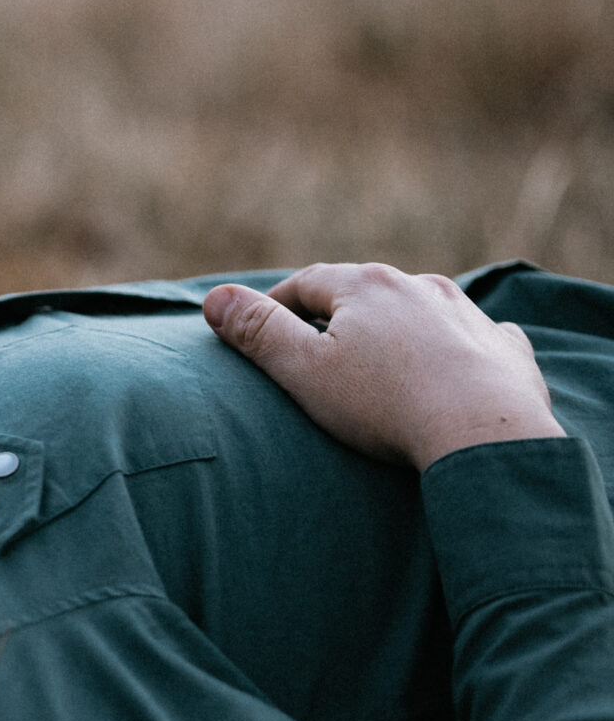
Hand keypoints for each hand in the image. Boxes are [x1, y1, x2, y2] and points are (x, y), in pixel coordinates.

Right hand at [204, 264, 565, 471]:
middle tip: (316, 348)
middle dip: (338, 314)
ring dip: (397, 327)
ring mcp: (467, 313)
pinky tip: (452, 368)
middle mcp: (418, 286)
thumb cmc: (385, 406)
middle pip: (363, 292)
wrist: (486, 437)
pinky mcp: (505, 347)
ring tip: (381, 360)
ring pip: (419, 309)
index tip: (260, 330)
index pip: (305, 283)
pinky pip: (473, 335)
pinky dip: (454, 346)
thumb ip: (257, 332)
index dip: (277, 305)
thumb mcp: (303, 371)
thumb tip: (215, 298)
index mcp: (364, 286)